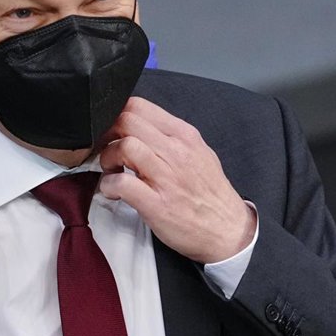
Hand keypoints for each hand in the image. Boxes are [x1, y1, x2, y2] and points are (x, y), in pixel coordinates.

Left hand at [99, 97, 254, 263]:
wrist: (228, 230)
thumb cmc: (210, 194)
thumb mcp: (199, 152)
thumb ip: (171, 136)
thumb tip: (141, 126)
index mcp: (184, 135)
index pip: (139, 105)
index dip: (116, 115)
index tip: (112, 131)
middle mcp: (176, 151)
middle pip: (127, 121)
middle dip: (107, 134)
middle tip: (107, 151)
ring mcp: (167, 178)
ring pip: (124, 147)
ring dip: (107, 158)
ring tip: (112, 172)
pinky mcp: (157, 204)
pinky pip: (122, 184)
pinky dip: (108, 186)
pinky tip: (113, 192)